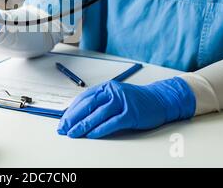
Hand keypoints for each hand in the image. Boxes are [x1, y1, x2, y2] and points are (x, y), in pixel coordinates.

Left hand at [57, 77, 195, 138]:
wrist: (160, 100)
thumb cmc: (135, 100)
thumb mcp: (114, 97)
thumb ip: (99, 103)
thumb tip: (78, 116)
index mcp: (106, 87)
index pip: (84, 98)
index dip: (71, 110)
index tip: (63, 121)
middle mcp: (113, 92)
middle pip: (88, 105)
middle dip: (73, 118)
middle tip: (63, 128)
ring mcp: (122, 102)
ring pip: (97, 114)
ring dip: (83, 125)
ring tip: (73, 133)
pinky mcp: (131, 114)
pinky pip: (111, 123)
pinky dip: (100, 129)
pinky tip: (91, 135)